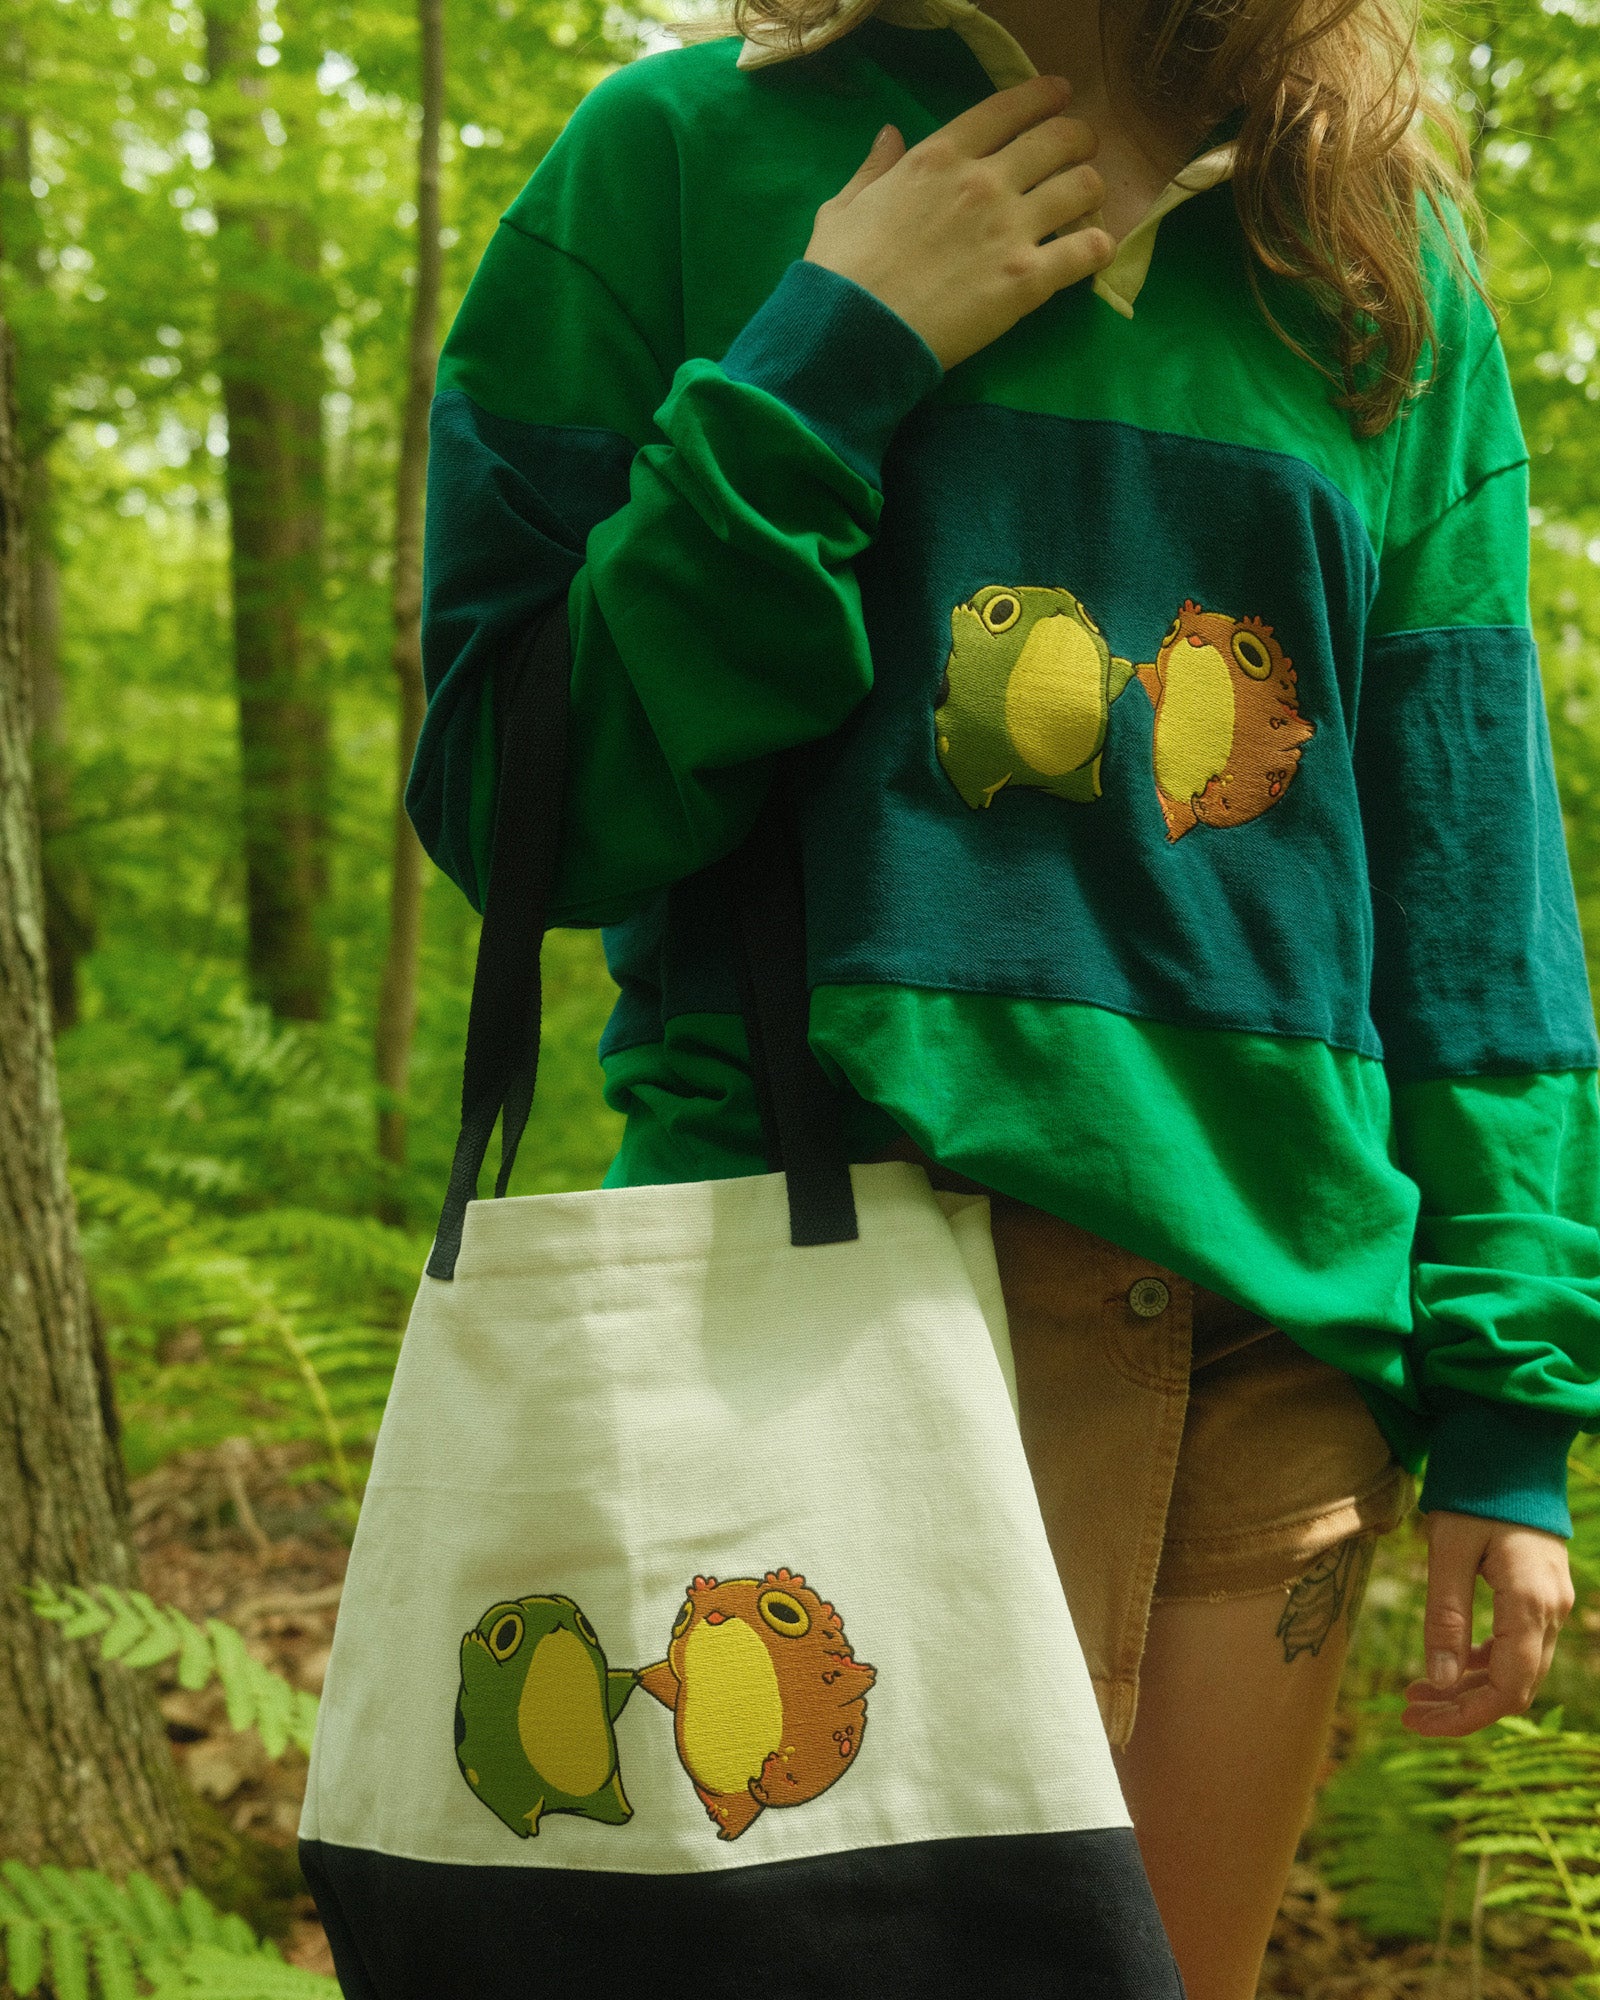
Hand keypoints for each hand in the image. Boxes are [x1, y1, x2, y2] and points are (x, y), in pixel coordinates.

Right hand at [803, 75, 1113, 371]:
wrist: (853, 335)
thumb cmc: (840, 274)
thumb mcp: (845, 207)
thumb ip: (875, 169)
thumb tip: (890, 135)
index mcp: (940, 157)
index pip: (1007, 108)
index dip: (1042, 96)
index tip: (1058, 95)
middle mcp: (984, 182)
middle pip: (1058, 138)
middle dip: (1079, 138)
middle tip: (1083, 150)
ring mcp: (1010, 229)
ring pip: (1082, 187)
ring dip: (1092, 188)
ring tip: (1089, 200)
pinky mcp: (1027, 280)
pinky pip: (1086, 250)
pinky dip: (1098, 246)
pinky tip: (1096, 249)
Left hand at [1402, 1510, 1573, 1735]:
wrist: (1511, 1449)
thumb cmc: (1476, 1492)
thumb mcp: (1448, 1549)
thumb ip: (1445, 1614)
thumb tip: (1438, 1681)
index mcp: (1530, 1603)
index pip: (1508, 1687)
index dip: (1466, 1716)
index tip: (1419, 1722)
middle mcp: (1551, 1610)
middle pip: (1513, 1685)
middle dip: (1461, 1706)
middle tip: (1409, 1712)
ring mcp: (1551, 1603)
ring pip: (1515, 1667)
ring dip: (1468, 1686)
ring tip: (1416, 1693)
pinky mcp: (1540, 1593)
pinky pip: (1516, 1644)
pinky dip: (1482, 1660)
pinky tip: (1446, 1664)